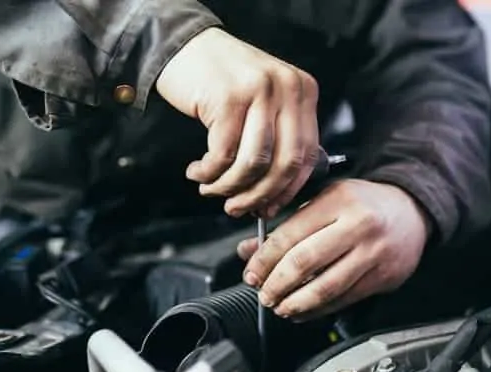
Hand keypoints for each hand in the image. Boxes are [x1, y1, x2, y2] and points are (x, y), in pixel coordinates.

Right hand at [156, 28, 319, 217]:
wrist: (182, 45)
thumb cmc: (221, 81)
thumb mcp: (263, 102)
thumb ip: (277, 138)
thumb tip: (275, 195)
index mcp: (303, 91)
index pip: (308, 155)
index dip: (287, 189)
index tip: (269, 207)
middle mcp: (287, 88)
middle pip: (285, 163)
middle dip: (259, 195)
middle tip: (236, 208)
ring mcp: (259, 90)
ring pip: (254, 163)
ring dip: (229, 186)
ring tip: (211, 189)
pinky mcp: (228, 97)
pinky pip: (223, 154)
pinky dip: (209, 172)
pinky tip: (198, 172)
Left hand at [237, 179, 430, 319]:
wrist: (413, 212)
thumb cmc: (365, 205)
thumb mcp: (326, 201)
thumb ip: (289, 225)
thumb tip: (251, 251)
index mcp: (339, 201)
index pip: (291, 234)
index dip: (265, 259)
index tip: (252, 273)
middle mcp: (358, 226)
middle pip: (305, 262)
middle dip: (277, 284)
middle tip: (263, 294)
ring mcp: (373, 254)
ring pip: (326, 287)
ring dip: (296, 302)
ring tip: (280, 306)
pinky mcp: (383, 277)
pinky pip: (344, 300)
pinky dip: (319, 310)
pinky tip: (303, 311)